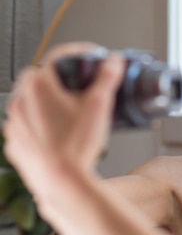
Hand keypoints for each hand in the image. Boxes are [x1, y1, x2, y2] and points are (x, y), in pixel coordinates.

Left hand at [2, 42, 124, 201]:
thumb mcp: (100, 106)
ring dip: (47, 100)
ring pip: (29, 101)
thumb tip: (114, 62)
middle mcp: (20, 101)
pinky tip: (58, 131)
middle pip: (40, 76)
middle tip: (80, 85)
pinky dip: (39, 123)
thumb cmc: (75, 147)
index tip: (91, 56)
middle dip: (60, 77)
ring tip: (70, 110)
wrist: (61, 182)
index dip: (79, 52)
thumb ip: (108, 79)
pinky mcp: (15, 143)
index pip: (58, 56)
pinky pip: (25, 125)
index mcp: (39, 86)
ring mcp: (14, 123)